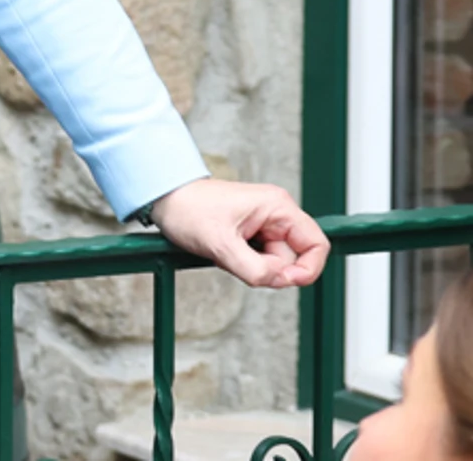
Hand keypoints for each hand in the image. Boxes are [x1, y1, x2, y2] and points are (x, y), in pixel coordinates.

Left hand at [147, 178, 328, 289]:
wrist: (163, 199)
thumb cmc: (187, 209)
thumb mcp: (220, 244)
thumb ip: (254, 268)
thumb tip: (280, 281)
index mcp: (277, 207)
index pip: (317, 245)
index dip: (307, 269)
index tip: (283, 280)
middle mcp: (276, 214)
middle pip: (294, 259)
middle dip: (269, 269)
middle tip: (236, 260)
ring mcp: (265, 224)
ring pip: (276, 263)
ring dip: (254, 267)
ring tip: (226, 252)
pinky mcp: (253, 234)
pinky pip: (261, 260)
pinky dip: (246, 264)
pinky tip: (226, 253)